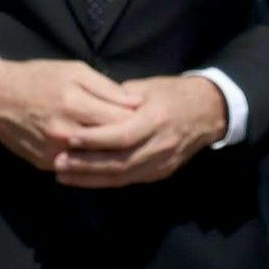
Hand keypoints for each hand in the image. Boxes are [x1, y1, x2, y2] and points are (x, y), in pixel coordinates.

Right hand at [0, 56, 143, 172]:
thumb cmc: (37, 78)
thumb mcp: (74, 71)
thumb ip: (106, 89)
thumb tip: (137, 103)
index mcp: (75, 105)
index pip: (120, 121)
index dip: (139, 122)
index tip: (151, 120)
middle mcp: (65, 134)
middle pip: (111, 145)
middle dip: (131, 142)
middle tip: (147, 137)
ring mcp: (54, 152)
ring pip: (96, 162)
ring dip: (114, 157)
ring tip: (130, 149)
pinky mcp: (45, 164)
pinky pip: (77, 167)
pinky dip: (91, 163)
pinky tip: (104, 157)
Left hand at [56, 74, 230, 188]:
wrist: (210, 112)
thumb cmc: (174, 93)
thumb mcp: (147, 87)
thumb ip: (118, 99)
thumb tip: (90, 106)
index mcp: (156, 119)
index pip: (122, 135)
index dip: (95, 139)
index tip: (69, 139)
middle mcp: (160, 145)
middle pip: (119, 162)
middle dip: (86, 165)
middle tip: (58, 163)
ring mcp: (162, 162)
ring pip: (122, 176)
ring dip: (91, 179)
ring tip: (64, 174)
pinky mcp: (161, 173)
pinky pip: (129, 181)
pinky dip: (105, 182)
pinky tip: (84, 180)